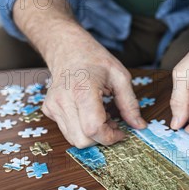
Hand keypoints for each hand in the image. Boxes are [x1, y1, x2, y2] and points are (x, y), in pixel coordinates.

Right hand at [42, 30, 145, 147]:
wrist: (68, 49)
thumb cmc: (95, 60)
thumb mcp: (120, 77)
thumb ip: (130, 104)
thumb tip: (140, 126)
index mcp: (82, 91)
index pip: (93, 129)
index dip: (110, 137)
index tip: (122, 132)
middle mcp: (63, 101)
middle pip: (82, 140)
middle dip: (102, 138)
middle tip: (113, 123)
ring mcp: (53, 106)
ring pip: (74, 139)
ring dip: (92, 135)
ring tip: (103, 116)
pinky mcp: (49, 110)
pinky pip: (68, 131)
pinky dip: (82, 129)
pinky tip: (90, 113)